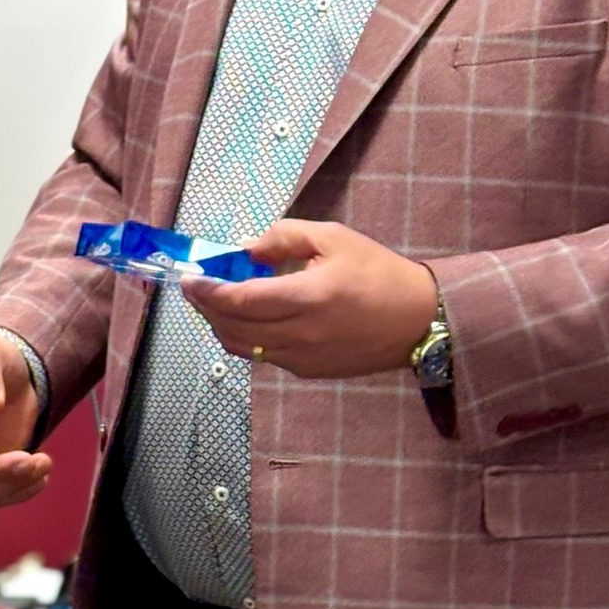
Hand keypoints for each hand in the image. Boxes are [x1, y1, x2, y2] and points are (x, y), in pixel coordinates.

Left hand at [185, 221, 436, 379]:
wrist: (419, 319)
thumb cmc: (378, 272)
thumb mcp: (333, 238)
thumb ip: (284, 238)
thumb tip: (246, 248)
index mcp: (308, 297)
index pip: (240, 300)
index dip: (208, 291)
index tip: (189, 278)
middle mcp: (302, 334)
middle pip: (233, 327)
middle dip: (206, 307)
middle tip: (195, 288)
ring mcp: (305, 358)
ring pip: (243, 348)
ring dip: (221, 326)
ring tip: (214, 303)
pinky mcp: (311, 371)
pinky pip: (265, 356)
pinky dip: (245, 339)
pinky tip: (247, 318)